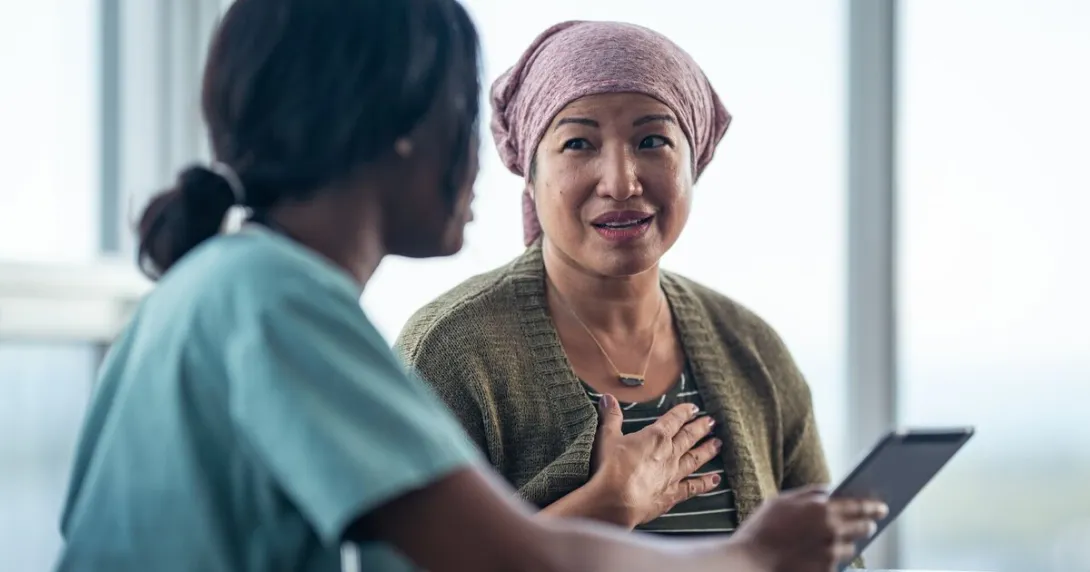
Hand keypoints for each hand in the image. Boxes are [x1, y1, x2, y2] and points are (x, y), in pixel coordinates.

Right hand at [587, 394, 722, 527]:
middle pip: (689, 437)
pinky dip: (706, 483)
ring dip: (707, 450)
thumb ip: (611, 417)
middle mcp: (669, 453)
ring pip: (695, 459)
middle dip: (701, 428)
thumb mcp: (607, 437)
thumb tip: (608, 397)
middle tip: (712, 422)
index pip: (674, 419)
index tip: (694, 408)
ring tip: (718, 444)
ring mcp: (674, 474)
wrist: (616, 500)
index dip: (684, 412)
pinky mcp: (672, 494)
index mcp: (655, 436)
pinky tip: (716, 480)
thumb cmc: (610, 467)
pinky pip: (693, 487)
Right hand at [730, 486, 888, 571]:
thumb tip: (830, 490)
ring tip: (836, 540)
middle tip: (868, 524)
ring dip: (847, 542)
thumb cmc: (762, 528)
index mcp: (822, 508)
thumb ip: (810, 493)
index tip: (881, 507)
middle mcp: (832, 530)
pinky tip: (820, 553)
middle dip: (866, 525)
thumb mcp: (781, 500)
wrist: (751, 561)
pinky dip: (833, 557)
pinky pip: (838, 562)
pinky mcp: (826, 570)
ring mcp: (830, 553)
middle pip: (863, 527)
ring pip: (851, 547)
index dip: (873, 506)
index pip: (859, 506)